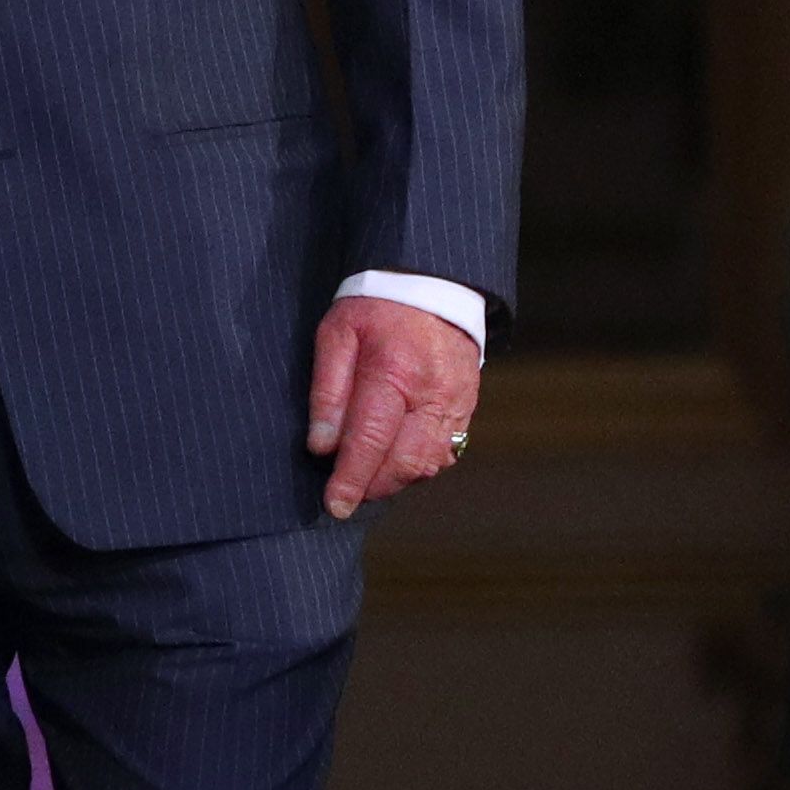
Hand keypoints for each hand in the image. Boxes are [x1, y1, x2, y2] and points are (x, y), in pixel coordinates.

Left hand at [308, 298, 483, 517]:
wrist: (434, 284)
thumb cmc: (375, 308)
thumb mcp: (336, 335)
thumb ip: (328, 391)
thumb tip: (321, 446)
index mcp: (394, 372)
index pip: (370, 441)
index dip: (351, 479)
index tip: (334, 505)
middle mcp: (432, 394)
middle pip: (404, 462)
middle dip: (373, 486)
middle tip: (345, 494)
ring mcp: (456, 403)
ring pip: (428, 463)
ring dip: (396, 480)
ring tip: (367, 475)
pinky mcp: (467, 407)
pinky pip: (446, 453)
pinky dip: (419, 465)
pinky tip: (395, 458)